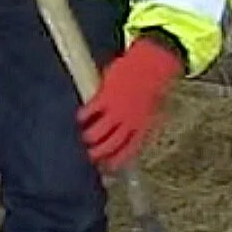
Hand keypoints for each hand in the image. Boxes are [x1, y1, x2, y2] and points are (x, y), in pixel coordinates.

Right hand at [78, 35, 182, 171]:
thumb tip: (129, 130)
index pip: (127, 151)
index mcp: (142, 126)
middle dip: (98, 154)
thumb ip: (139, 121)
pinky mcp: (106, 97)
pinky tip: (79, 117)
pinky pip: (90, 113)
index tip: (108, 167)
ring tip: (82, 138)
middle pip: (110, 146)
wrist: (152, 64)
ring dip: (89, 138)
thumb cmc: (152, 82)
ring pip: (97, 133)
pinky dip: (83, 117)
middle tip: (89, 156)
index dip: (116, 161)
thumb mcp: (150, 107)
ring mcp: (116, 111)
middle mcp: (129, 122)